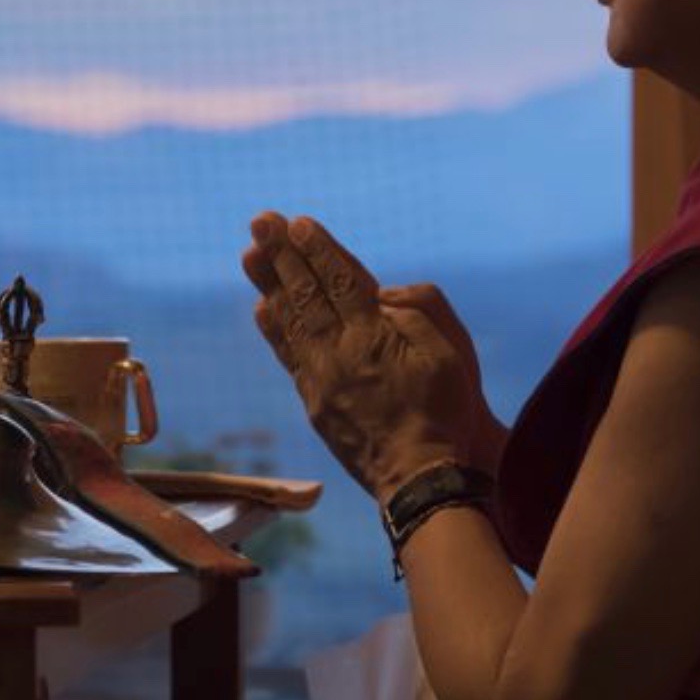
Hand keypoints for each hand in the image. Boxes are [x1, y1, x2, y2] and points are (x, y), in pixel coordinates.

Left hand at [243, 211, 496, 500]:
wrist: (423, 477)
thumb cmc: (446, 410)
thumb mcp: (450, 352)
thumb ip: (417, 310)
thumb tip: (379, 293)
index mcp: (374, 336)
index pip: (340, 281)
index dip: (319, 249)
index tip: (298, 222)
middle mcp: (339, 354)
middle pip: (306, 295)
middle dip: (283, 255)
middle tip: (260, 221)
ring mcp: (321, 381)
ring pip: (290, 322)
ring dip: (269, 284)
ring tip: (250, 254)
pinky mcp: (314, 404)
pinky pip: (288, 357)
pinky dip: (274, 330)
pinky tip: (263, 308)